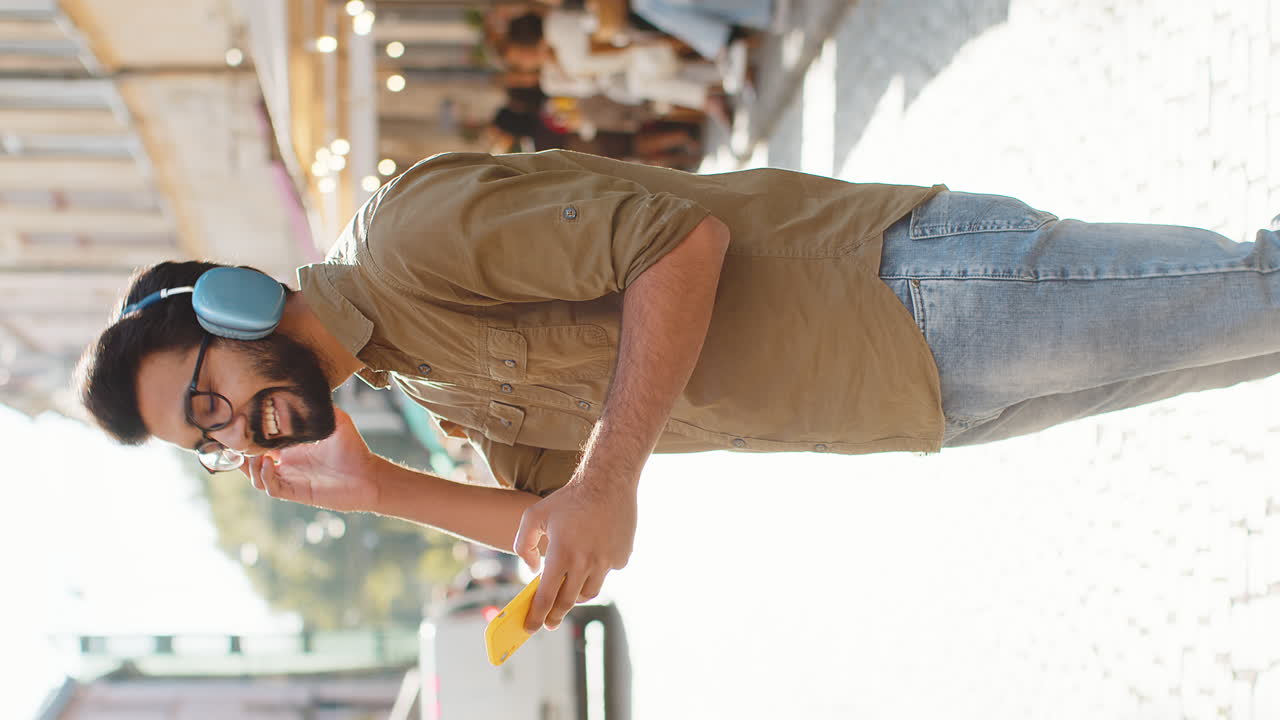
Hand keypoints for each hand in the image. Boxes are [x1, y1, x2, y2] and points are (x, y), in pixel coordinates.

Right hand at [240, 407, 379, 512]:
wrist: (368, 476)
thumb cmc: (354, 450)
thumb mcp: (337, 421)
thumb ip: (322, 407)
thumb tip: (309, 387)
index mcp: (293, 449)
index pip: (262, 444)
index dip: (250, 438)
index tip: (241, 426)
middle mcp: (288, 465)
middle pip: (252, 462)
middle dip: (241, 454)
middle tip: (236, 442)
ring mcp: (290, 480)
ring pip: (256, 477)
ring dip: (250, 466)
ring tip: (255, 454)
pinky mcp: (295, 493)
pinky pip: (270, 488)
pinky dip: (264, 476)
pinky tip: (267, 463)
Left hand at [514, 468, 637, 631]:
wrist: (608, 481)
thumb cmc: (568, 498)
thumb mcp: (533, 516)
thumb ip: (523, 545)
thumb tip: (533, 569)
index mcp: (562, 554)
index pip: (546, 597)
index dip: (536, 616)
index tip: (529, 628)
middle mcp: (585, 562)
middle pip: (568, 602)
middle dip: (554, 616)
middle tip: (548, 623)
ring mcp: (606, 561)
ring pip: (589, 591)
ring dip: (575, 596)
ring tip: (567, 593)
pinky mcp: (622, 557)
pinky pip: (606, 573)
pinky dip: (596, 572)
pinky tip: (591, 558)